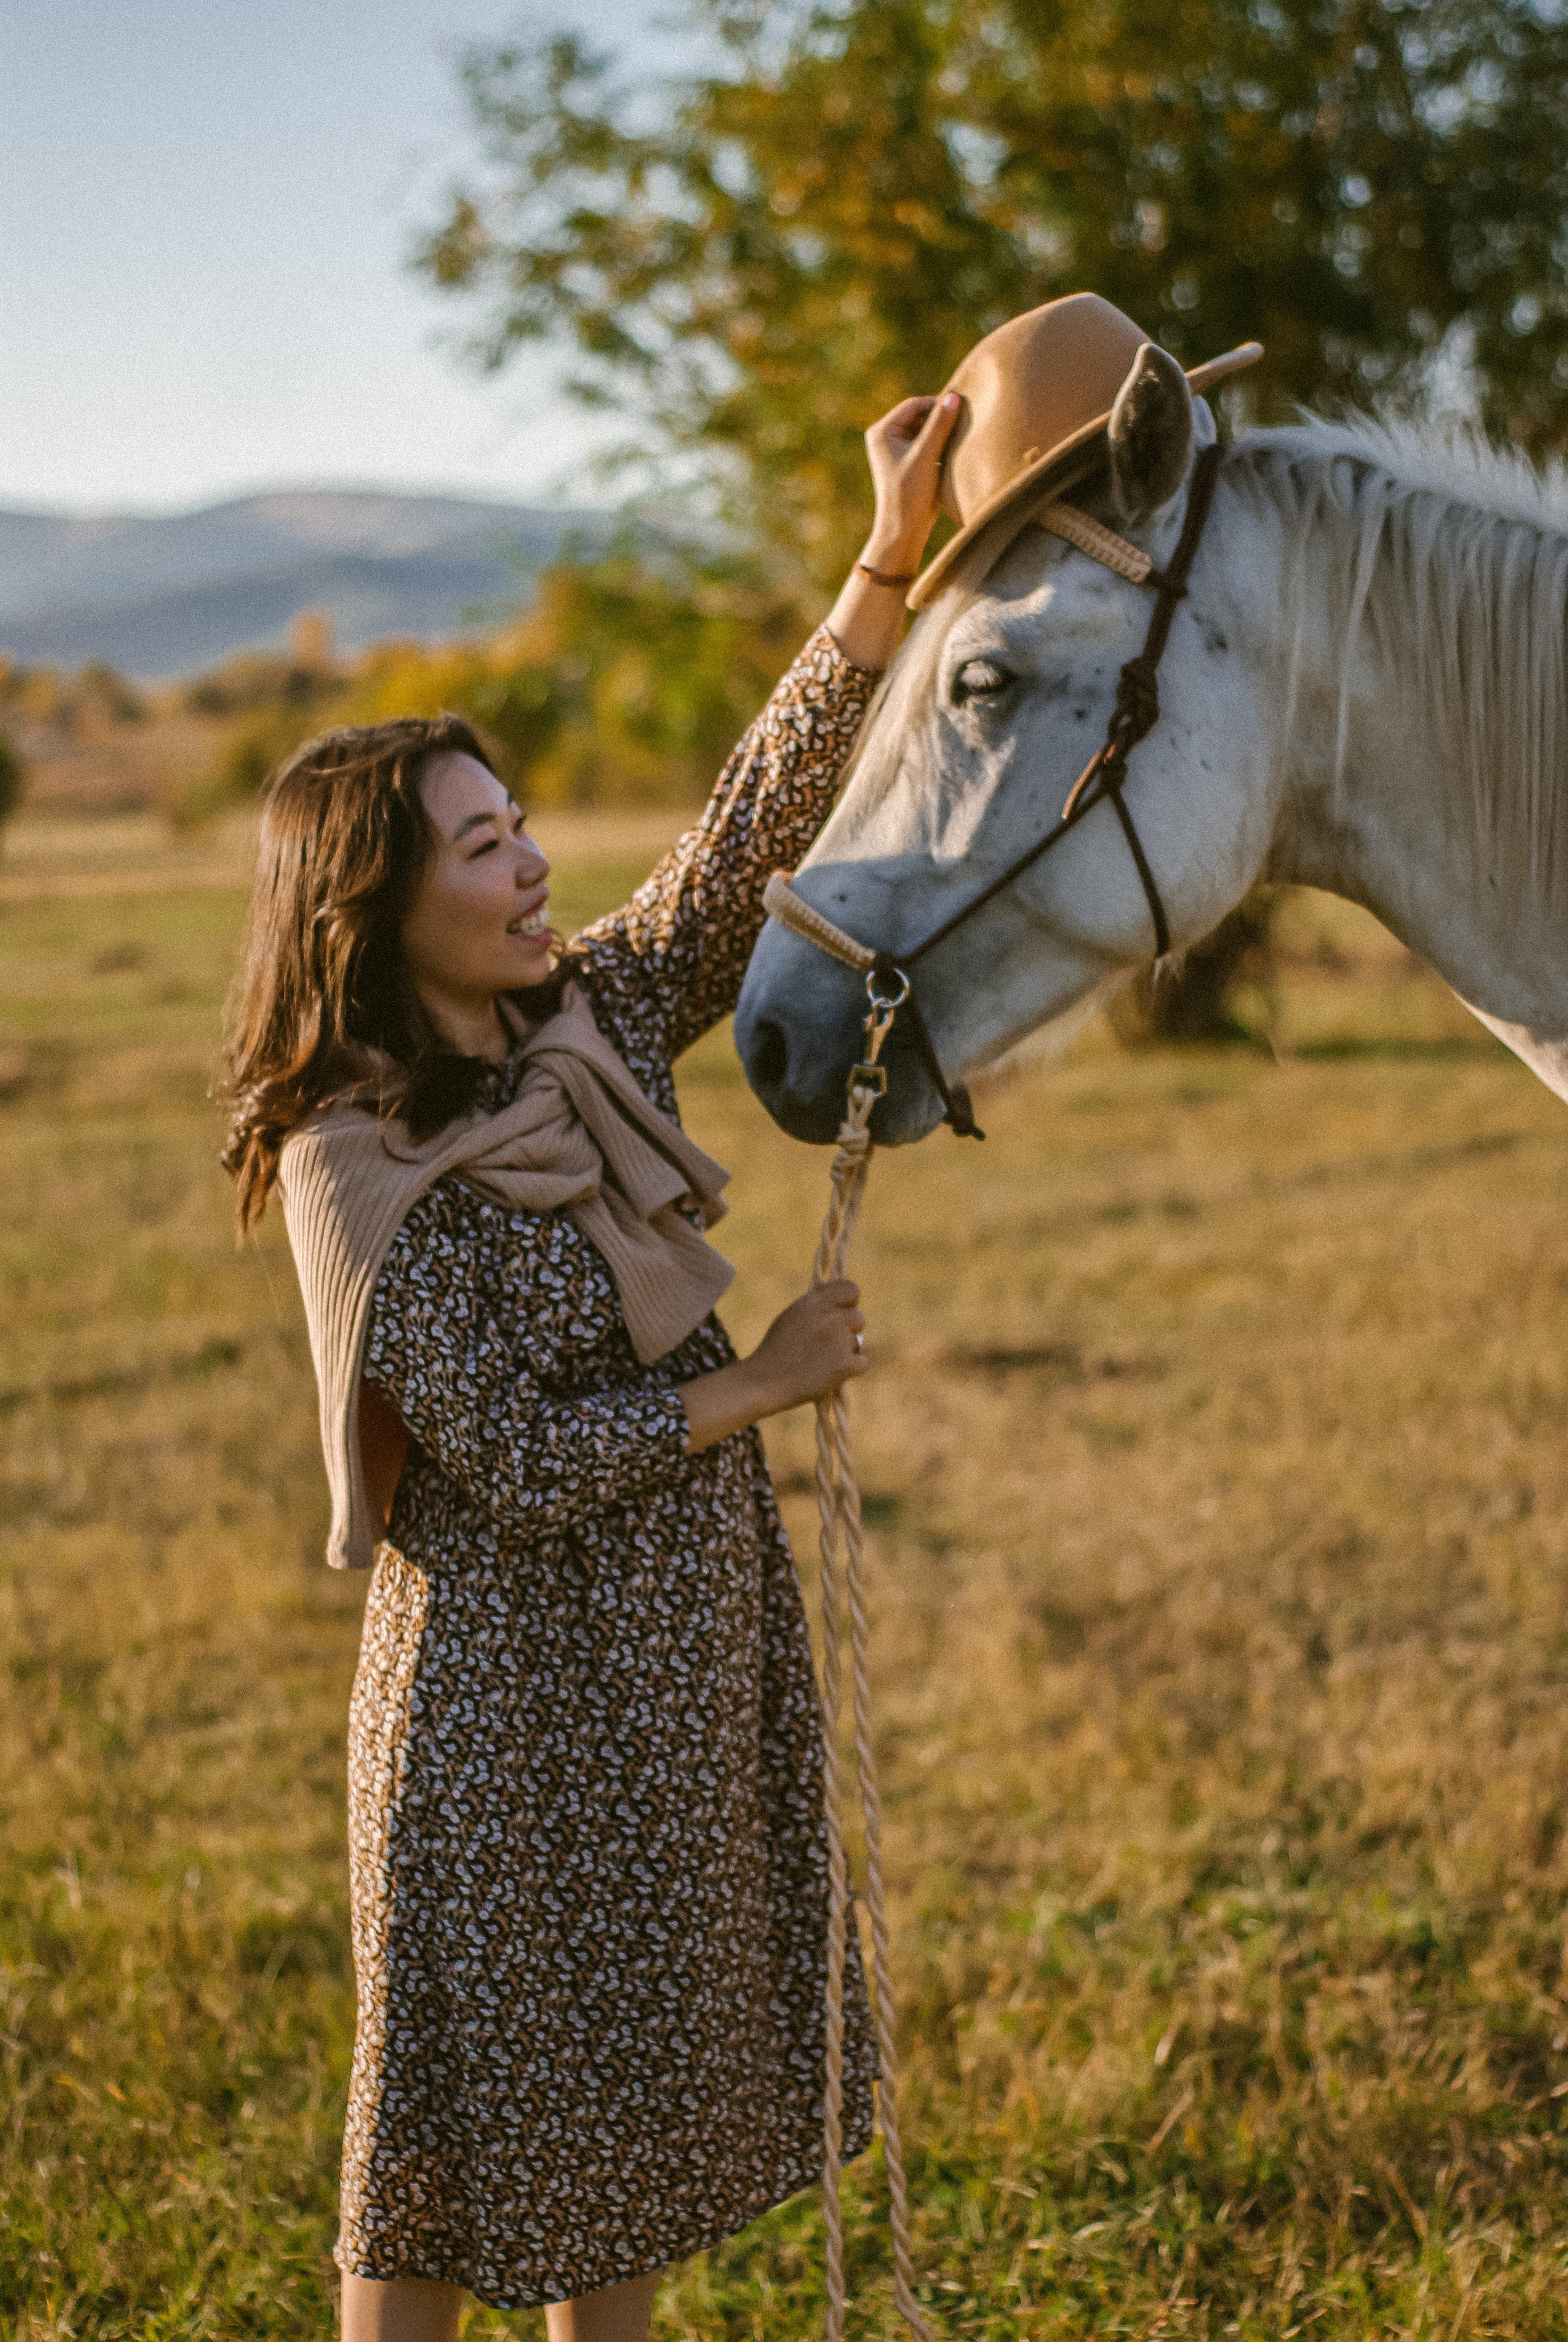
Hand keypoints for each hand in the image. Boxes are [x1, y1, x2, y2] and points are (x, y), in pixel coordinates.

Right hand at [679, 1280, 867, 1452]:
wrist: (763, 1381)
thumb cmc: (776, 1350)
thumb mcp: (792, 1316)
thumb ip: (818, 1308)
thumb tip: (845, 1307)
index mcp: (814, 1302)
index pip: (851, 1289)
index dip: (849, 1303)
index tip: (841, 1313)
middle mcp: (829, 1317)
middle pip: (859, 1318)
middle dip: (848, 1330)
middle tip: (828, 1344)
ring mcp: (838, 1341)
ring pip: (858, 1342)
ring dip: (846, 1351)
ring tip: (821, 1361)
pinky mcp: (844, 1365)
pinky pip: (862, 1363)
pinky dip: (850, 1370)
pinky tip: (830, 1373)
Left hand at [861, 391, 962, 574]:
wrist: (904, 529)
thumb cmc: (910, 493)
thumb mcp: (926, 455)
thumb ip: (939, 425)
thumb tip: (954, 396)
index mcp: (882, 431)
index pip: (914, 405)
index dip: (937, 405)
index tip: (961, 409)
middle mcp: (887, 437)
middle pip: (920, 417)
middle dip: (941, 420)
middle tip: (963, 423)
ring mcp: (898, 450)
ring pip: (926, 431)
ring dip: (943, 434)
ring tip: (960, 439)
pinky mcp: (910, 463)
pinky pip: (928, 445)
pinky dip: (941, 446)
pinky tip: (955, 452)